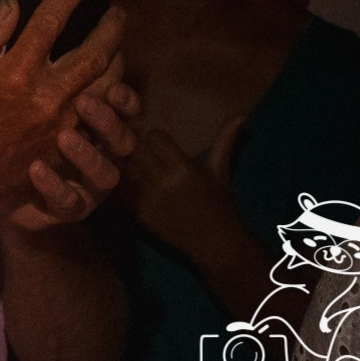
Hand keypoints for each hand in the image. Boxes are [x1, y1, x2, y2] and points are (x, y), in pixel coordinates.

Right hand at [0, 0, 128, 229]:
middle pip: (91, 54)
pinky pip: (101, 112)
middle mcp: (46, 93)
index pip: (49, 22)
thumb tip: (13, 4)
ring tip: (118, 43)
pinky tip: (113, 79)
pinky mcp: (70, 140)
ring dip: (116, 59)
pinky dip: (112, 93)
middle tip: (119, 12)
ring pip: (104, 84)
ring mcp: (63, 120)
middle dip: (110, 29)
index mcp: (16, 71)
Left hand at [118, 118, 242, 254]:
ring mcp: (148, 199)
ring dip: (128, 168)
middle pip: (135, 150)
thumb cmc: (220, 204)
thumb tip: (240, 116)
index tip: (161, 147)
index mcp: (184, 168)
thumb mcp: (220, 171)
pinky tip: (131, 188)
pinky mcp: (137, 214)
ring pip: (124, 169)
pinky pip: (119, 190)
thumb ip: (225, 141)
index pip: (154, 137)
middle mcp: (163, 181)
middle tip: (145, 157)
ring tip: (135, 170)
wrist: (216, 244)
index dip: (155, 139)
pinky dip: (122, 187)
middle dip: (139, 151)